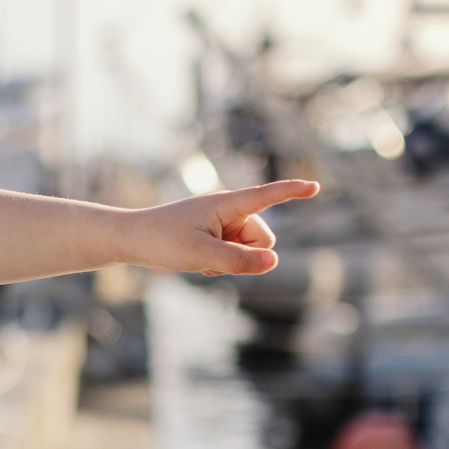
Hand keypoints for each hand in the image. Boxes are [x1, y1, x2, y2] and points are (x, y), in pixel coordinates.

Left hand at [133, 180, 318, 276]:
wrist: (132, 240)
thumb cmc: (163, 242)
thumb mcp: (203, 255)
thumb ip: (240, 260)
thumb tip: (275, 261)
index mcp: (226, 204)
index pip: (266, 196)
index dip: (292, 192)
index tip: (315, 186)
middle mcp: (229, 210)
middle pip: (263, 238)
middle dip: (247, 254)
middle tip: (212, 258)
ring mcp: (223, 223)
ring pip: (250, 250)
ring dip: (231, 261)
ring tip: (200, 258)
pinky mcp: (216, 234)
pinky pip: (235, 254)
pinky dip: (221, 262)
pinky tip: (197, 261)